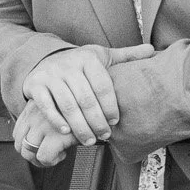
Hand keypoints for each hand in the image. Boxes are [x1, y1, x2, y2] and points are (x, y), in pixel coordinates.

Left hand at [12, 101, 77, 167]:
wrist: (101, 104)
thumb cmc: (81, 108)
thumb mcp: (58, 108)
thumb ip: (44, 119)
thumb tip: (32, 143)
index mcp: (33, 107)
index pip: (17, 133)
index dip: (28, 145)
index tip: (43, 146)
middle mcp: (34, 114)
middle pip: (20, 145)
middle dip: (32, 156)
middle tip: (50, 156)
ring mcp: (43, 124)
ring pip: (28, 153)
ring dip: (41, 161)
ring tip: (58, 156)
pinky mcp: (55, 135)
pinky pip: (44, 157)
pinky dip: (52, 161)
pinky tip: (65, 153)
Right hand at [19, 44, 153, 146]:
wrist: (45, 60)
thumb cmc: (80, 64)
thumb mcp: (102, 56)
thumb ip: (126, 56)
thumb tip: (153, 50)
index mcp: (87, 58)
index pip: (102, 85)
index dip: (110, 106)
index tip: (115, 122)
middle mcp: (68, 64)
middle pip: (86, 98)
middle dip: (96, 121)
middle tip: (104, 136)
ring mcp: (50, 74)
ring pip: (68, 104)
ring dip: (80, 126)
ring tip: (89, 140)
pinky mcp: (35, 85)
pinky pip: (47, 106)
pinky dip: (57, 120)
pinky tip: (67, 132)